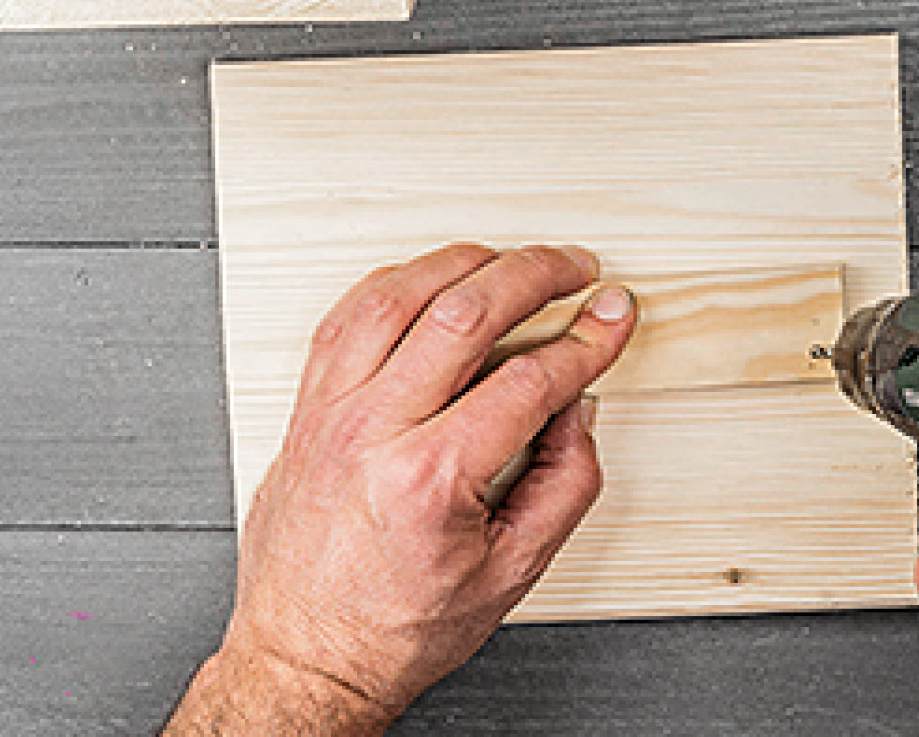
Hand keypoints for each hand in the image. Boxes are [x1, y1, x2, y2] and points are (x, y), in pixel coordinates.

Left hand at [166, 243, 636, 735]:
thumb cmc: (395, 627)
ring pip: (396, 295)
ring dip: (464, 263)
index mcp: (429, 480)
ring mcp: (329, 415)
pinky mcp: (305, 409)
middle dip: (535, 275)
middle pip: (464, 313)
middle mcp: (371, 434)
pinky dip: (397, 284)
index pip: (528, 379)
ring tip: (511, 262)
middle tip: (576, 270)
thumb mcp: (511, 572)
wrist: (306, 656)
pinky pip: (346, 317)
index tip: (613, 318)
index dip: (586, 340)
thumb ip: (563, 484)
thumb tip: (578, 409)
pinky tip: (433, 281)